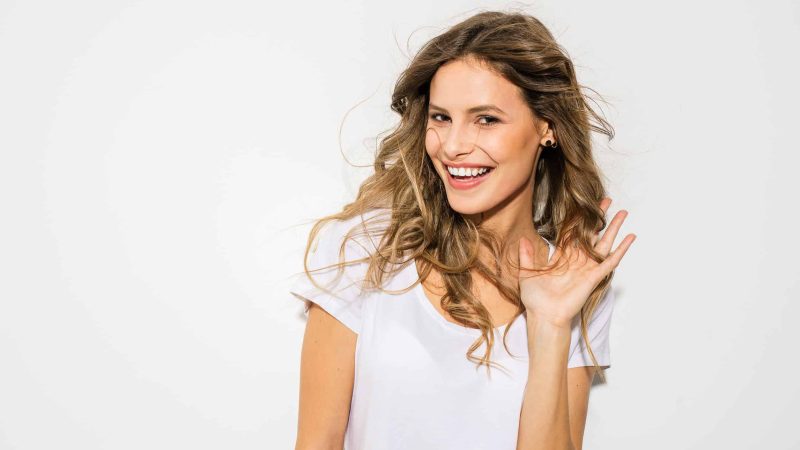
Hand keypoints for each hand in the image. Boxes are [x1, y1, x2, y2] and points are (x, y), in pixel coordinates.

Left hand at [518, 198, 635, 328]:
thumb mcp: (526, 273)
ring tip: (623, 213)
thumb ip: (526, 256)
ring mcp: (587, 267)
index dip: (578, 219)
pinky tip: (630, 237)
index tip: (584, 205)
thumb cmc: (535, 298)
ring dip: (614, 228)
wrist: (544, 315)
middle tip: (607, 200)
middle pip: (591, 233)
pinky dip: (621, 249)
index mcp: (561, 257)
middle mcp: (576, 260)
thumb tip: (522, 239)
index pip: (572, 233)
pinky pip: (610, 261)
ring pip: (604, 243)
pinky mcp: (594, 277)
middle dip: (599, 217)